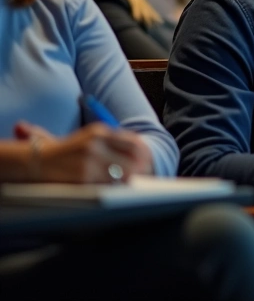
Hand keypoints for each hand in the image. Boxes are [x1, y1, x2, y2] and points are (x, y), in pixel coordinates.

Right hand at [13, 122, 151, 182]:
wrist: (35, 161)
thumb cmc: (65, 152)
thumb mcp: (88, 138)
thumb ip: (112, 141)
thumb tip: (142, 149)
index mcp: (99, 131)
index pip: (134, 142)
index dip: (145, 155)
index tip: (148, 163)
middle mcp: (95, 144)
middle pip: (133, 159)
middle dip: (140, 170)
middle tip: (143, 178)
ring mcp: (89, 161)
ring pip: (123, 174)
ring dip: (129, 181)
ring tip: (131, 186)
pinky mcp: (82, 178)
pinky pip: (108, 186)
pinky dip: (115, 190)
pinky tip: (116, 192)